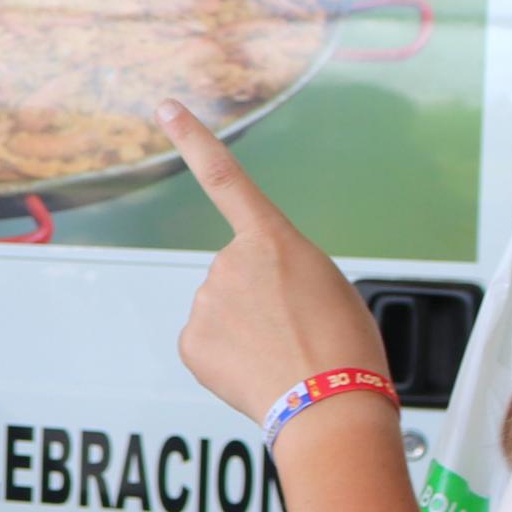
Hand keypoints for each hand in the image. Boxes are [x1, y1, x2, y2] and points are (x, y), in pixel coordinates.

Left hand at [163, 102, 386, 422]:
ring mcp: (205, 300)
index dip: (192, 139)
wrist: (332, 404)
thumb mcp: (329, 288)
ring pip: (221, 311)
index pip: (225, 176)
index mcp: (273, 239)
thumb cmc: (345, 349)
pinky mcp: (191, 340)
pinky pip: (206, 344)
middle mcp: (230, 261)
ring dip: (246, 330)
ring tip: (283, 355)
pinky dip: (227, 359)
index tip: (166, 107)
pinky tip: (255, 371)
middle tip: (295, 332)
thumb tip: (254, 296)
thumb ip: (283, 274)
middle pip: (236, 274)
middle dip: (258, 300)